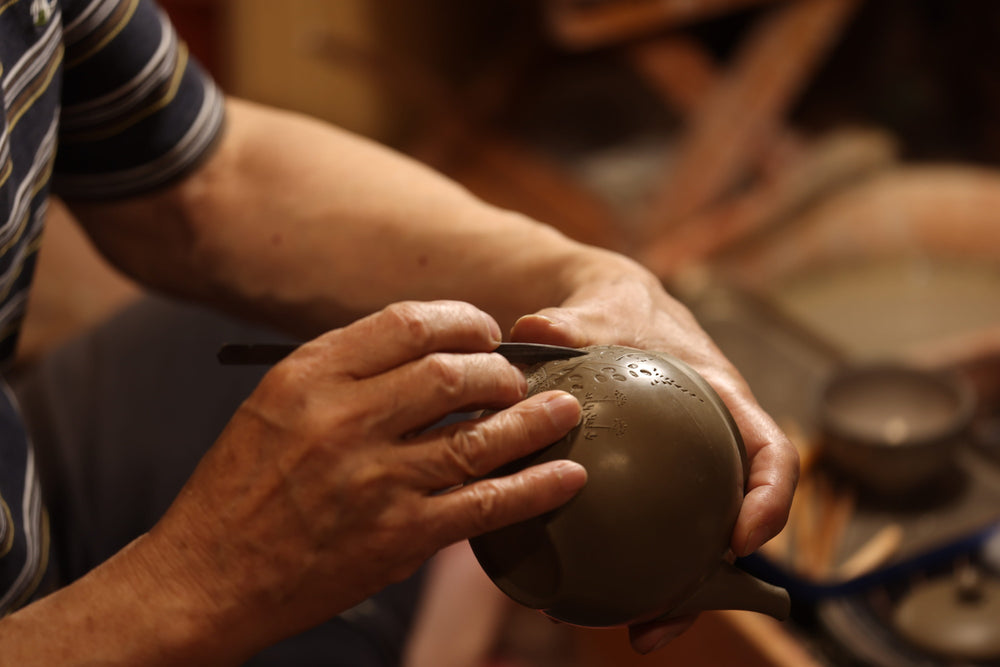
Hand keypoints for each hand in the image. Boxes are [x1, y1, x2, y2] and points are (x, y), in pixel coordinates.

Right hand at [141, 300, 585, 658]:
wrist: (205, 577)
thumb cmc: (239, 486)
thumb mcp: (275, 404)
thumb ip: (345, 371)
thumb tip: (428, 349)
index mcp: (309, 376)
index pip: (409, 323)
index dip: (462, 322)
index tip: (483, 332)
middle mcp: (343, 420)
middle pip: (453, 372)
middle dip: (500, 370)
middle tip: (515, 380)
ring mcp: (375, 481)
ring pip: (479, 436)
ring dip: (534, 420)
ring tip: (566, 409)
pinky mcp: (398, 537)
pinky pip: (485, 504)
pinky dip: (536, 488)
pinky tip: (569, 476)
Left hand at [510, 267, 798, 652]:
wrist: (609, 310)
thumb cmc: (619, 308)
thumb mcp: (600, 307)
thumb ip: (570, 320)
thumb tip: (535, 331)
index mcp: (723, 402)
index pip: (772, 455)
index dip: (770, 501)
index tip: (742, 542)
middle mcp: (713, 446)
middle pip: (734, 523)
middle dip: (713, 584)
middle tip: (665, 617)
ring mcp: (684, 472)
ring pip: (694, 544)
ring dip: (673, 596)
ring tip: (636, 633)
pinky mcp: (652, 486)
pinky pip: (651, 533)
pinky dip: (630, 569)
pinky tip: (583, 594)